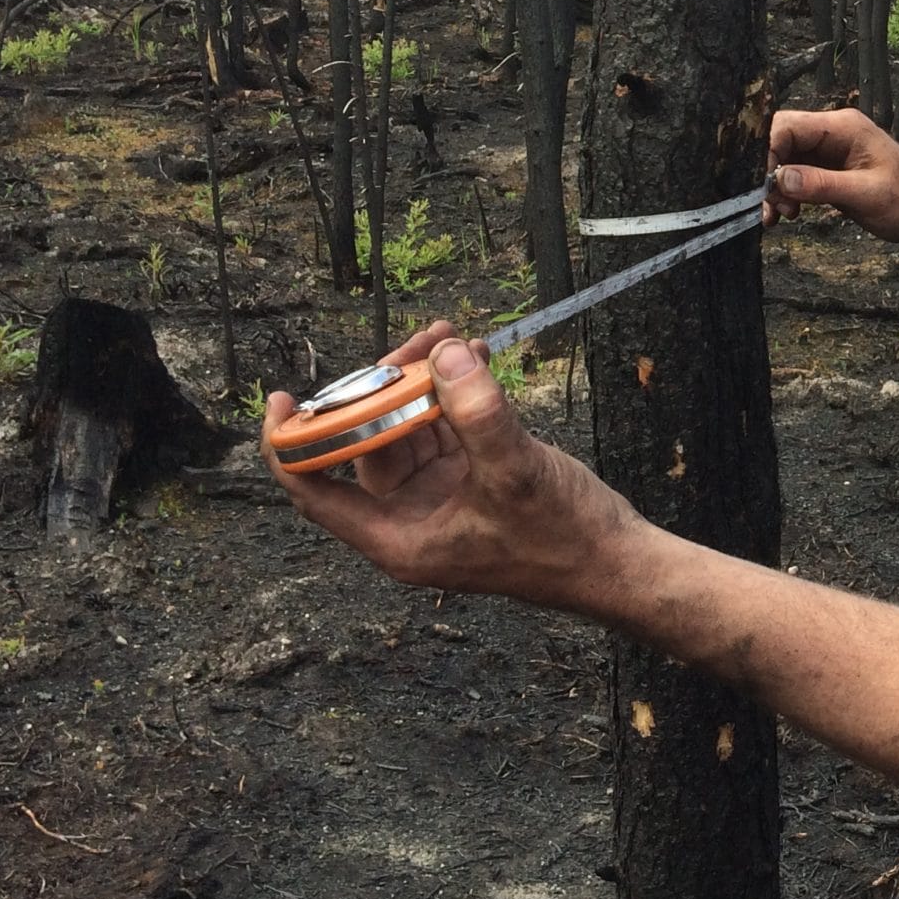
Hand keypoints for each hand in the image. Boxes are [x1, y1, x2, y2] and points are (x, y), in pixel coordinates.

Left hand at [262, 319, 633, 610]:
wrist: (615, 561)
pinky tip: (472, 357)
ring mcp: (440, 498)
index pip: (316, 493)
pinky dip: (452, 394)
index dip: (291, 446)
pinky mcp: (471, 480)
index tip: (284, 398)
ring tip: (445, 337)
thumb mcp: (516, 472)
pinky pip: (444, 428)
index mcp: (399, 537)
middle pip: (364, 447)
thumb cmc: (561, 539)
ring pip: (405, 431)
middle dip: (379, 391)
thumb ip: (478, 413)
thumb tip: (444, 355)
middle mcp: (410, 519)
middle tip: (410, 348)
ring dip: (420, 384)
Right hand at [767, 107, 898, 244]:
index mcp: (842, 127)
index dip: (768, 152)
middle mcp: (830, 134)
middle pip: (780, 141)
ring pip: (783, 160)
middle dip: (767, 173)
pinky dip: (784, 194)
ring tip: (781, 215)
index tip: (761, 185)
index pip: (788, 126)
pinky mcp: (825, 171)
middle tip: (768, 205)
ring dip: (774, 188)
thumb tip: (780, 178)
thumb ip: (823, 184)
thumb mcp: (866, 194)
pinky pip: (793, 176)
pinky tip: (788, 214)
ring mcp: (827, 152)